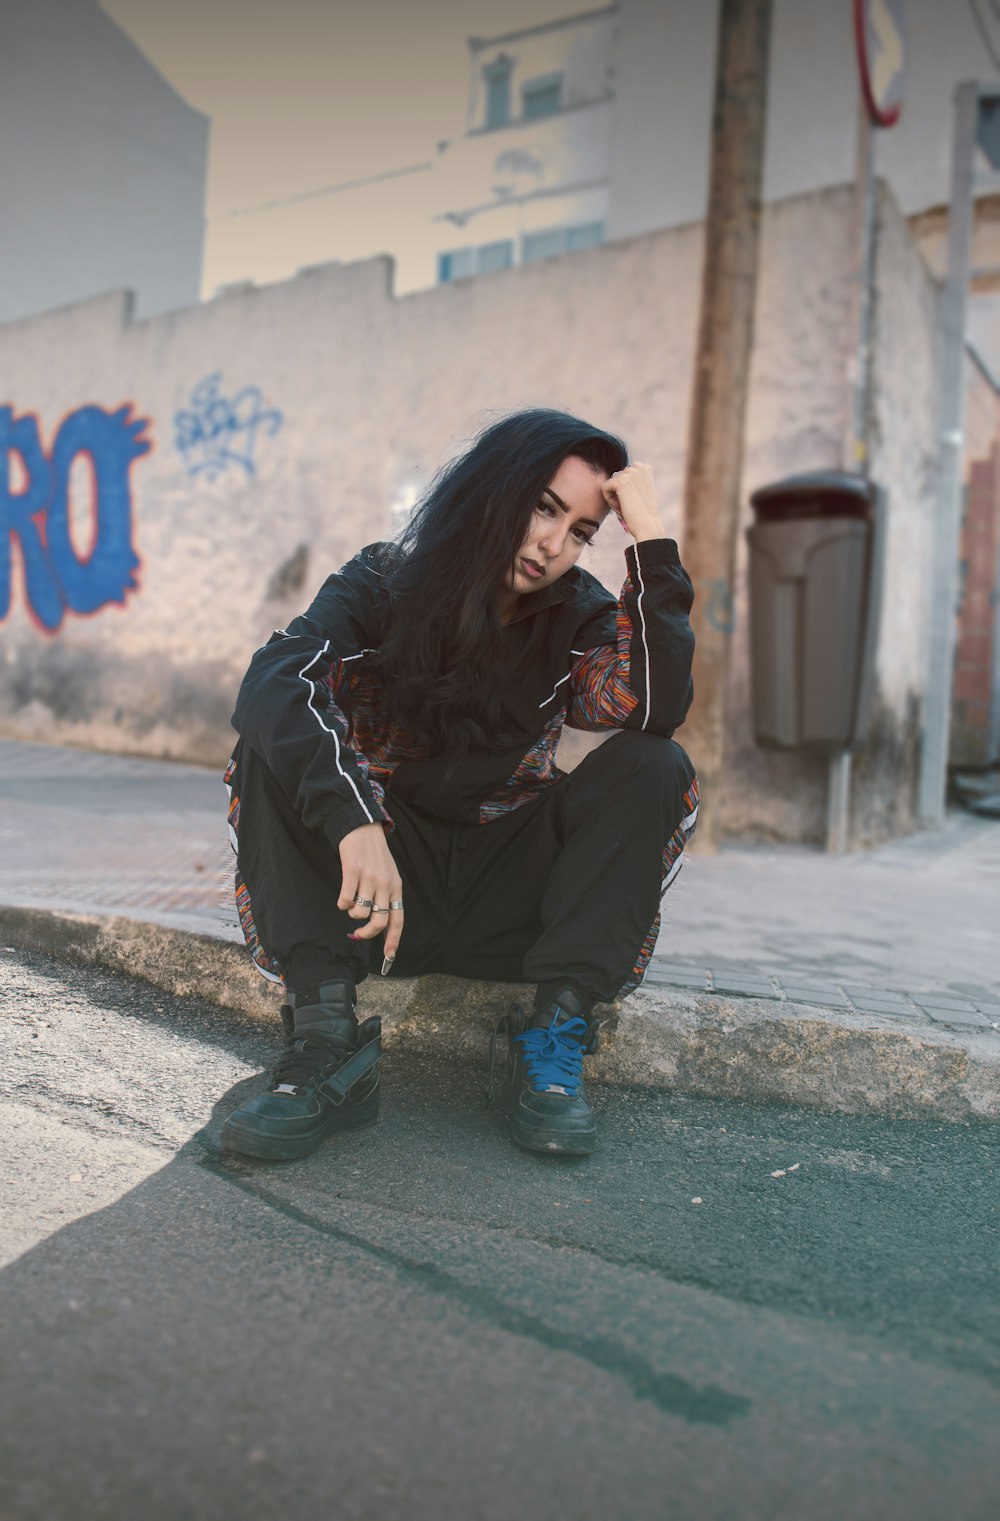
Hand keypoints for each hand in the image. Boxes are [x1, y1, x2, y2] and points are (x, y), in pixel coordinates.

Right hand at [337, 822, 403, 965]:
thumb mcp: (388, 875)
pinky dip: (342, 903)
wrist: (362, 828)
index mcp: (396, 887)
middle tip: (357, 933)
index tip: (389, 957)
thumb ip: (386, 897)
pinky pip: (345, 900)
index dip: (393, 940)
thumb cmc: (374, 855)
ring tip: (351, 902)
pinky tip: (343, 896)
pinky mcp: (352, 872)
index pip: (398, 919)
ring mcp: (369, 878)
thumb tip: (378, 924)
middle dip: (366, 933)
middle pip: (378, 921)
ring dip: (352, 913)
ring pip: (360, 912)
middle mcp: (385, 884)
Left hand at [602, 463, 665, 542]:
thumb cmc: (642, 513)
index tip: (635, 500)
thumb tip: (615, 475)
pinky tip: (622, 506)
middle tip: (631, 505)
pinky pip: (604, 488)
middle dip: (619, 494)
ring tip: (628, 506)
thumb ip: (631, 481)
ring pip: (610, 484)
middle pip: (616, 479)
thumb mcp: (639, 491)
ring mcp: (630, 472)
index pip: (623, 475)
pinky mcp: (620, 481)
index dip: (626, 490)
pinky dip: (610, 501)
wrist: (647, 525)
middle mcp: (639, 467)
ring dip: (615, 498)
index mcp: (645, 468)